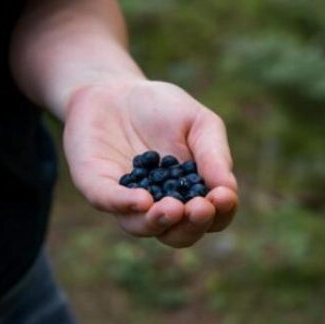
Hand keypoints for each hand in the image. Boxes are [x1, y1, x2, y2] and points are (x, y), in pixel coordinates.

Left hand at [63, 79, 238, 247]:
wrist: (114, 88)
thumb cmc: (161, 108)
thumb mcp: (199, 123)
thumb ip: (214, 154)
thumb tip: (228, 190)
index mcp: (188, 193)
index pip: (211, 218)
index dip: (220, 213)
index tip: (223, 197)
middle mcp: (157, 205)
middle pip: (178, 234)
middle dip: (191, 227)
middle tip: (198, 208)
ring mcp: (124, 199)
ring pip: (141, 227)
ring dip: (158, 222)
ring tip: (171, 208)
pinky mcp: (96, 185)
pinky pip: (108, 200)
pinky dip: (124, 203)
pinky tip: (141, 200)